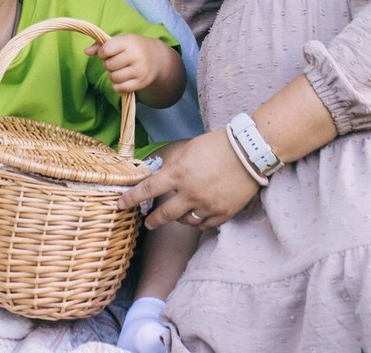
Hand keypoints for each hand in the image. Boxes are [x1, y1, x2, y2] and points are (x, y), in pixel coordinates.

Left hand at [86, 33, 162, 94]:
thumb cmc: (133, 47)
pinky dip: (117, 85)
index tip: (106, 52)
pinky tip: (122, 79)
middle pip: (109, 65)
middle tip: (115, 62)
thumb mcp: (120, 41)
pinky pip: (120, 88)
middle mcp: (136, 56)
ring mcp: (139, 70)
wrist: (156, 58)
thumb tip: (86, 51)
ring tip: (119, 70)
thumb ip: (101, 45)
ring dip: (112, 75)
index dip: (102, 53)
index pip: (106, 50)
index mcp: (129, 42)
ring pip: (114, 78)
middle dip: (108, 64)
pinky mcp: (141, 83)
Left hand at [117, 131, 260, 229]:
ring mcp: (207, 206)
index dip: (131, 198)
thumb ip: (174, 166)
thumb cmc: (216, 145)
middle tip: (148, 223)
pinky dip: (198, 221)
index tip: (121, 204)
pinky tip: (197, 214)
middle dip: (153, 220)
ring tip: (180, 212)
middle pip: (165, 215)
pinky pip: (204, 225)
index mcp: (179, 173)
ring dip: (179, 218)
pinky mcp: (223, 214)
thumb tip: (161, 176)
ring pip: (185, 222)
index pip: (148, 189)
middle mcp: (190, 193)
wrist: (248, 152)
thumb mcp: (188, 150)